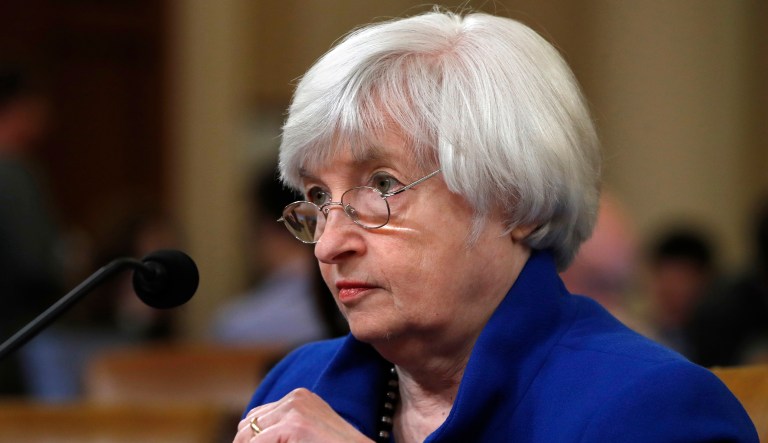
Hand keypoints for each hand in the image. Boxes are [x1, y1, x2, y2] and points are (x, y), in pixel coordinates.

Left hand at [234, 388, 373, 442]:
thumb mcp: (306, 432)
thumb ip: (283, 427)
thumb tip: (248, 435)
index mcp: (298, 397)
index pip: (257, 416)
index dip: (248, 439)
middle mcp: (295, 397)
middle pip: (249, 423)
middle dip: (246, 442)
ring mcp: (295, 408)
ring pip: (249, 434)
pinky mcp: (295, 425)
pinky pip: (258, 442)